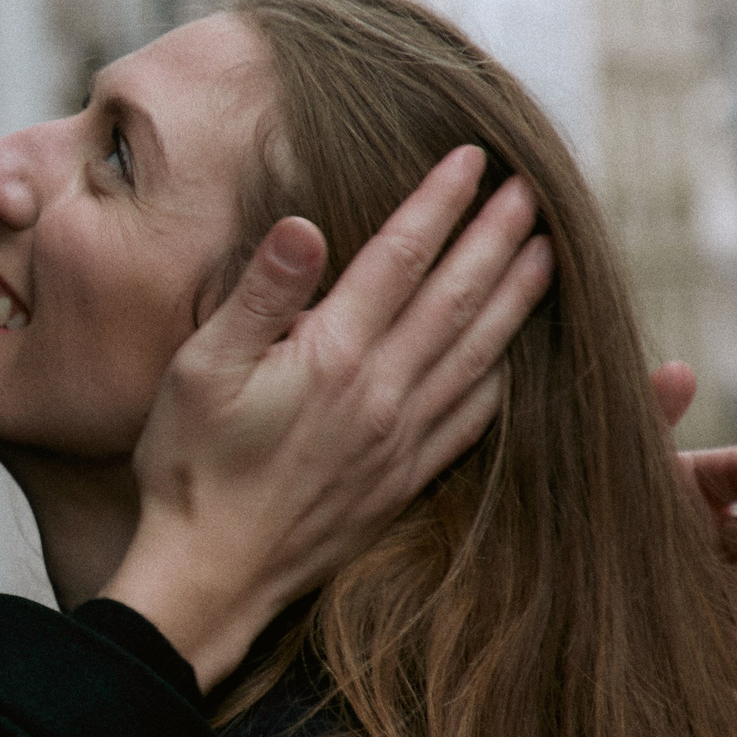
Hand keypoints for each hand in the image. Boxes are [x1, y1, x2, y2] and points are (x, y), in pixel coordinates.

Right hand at [106, 146, 554, 689]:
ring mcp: (400, 442)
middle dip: (497, 237)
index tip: (472, 159)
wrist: (212, 576)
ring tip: (547, 254)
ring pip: (479, 355)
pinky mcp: (403, 481)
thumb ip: (259, 295)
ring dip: (517, 299)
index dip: (439, 204)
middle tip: (533, 190)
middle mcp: (380, 395)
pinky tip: (515, 357)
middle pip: (457, 299)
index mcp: (331, 357)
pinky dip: (502, 377)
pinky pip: (473, 420)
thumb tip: (306, 224)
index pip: (400, 258)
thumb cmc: (190, 469)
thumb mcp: (199, 369)